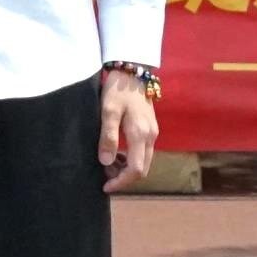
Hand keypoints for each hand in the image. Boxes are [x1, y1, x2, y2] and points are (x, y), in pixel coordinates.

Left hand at [99, 68, 159, 190]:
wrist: (132, 70)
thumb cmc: (118, 89)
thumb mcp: (108, 111)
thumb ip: (108, 137)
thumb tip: (106, 162)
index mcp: (140, 134)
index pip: (136, 170)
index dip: (121, 182)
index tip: (105, 186)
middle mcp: (151, 137)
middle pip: (142, 169)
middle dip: (124, 178)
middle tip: (104, 176)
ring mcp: (153, 133)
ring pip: (143, 161)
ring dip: (127, 169)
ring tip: (107, 164)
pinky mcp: (150, 128)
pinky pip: (143, 152)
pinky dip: (131, 159)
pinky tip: (117, 153)